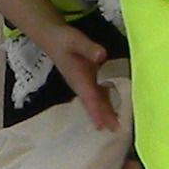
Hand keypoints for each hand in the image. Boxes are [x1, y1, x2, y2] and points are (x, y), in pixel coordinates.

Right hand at [20, 10, 118, 129]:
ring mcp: (83, 83)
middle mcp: (81, 84)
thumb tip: (102, 56)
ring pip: (96, 100)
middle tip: (116, 131)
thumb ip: (89, 48)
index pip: (90, 98)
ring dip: (105, 112)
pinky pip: (97, 93)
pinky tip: (115, 105)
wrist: (51, 38)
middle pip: (94, 104)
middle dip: (104, 117)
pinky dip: (106, 101)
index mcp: (78, 78)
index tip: (105, 126)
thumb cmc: (63, 39)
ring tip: (116, 124)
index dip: (98, 111)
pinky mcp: (86, 79)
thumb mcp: (76, 40)